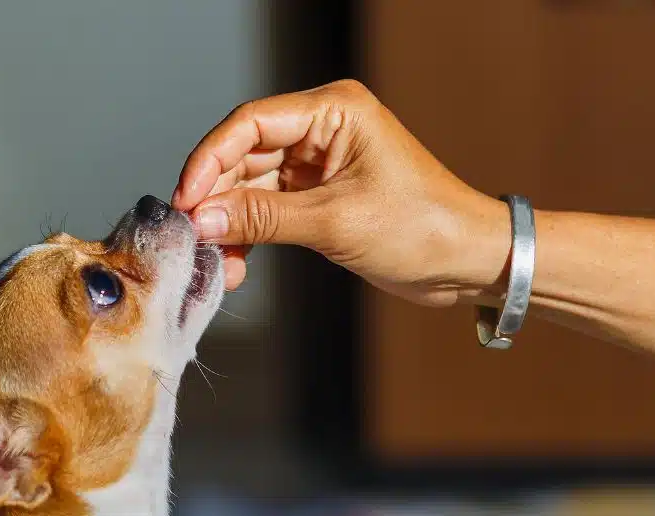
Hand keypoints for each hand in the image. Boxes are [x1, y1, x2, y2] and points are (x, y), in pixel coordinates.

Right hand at [172, 79, 508, 306]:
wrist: (469, 262)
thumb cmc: (423, 229)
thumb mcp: (335, 223)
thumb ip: (263, 218)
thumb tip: (201, 219)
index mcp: (334, 111)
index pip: (250, 123)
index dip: (209, 160)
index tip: (186, 201)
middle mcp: (321, 129)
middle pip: (243, 155)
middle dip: (216, 200)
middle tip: (193, 239)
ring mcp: (317, 164)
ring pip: (249, 188)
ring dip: (229, 226)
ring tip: (217, 263)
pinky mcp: (316, 197)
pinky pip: (266, 211)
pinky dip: (248, 237)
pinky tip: (236, 265)